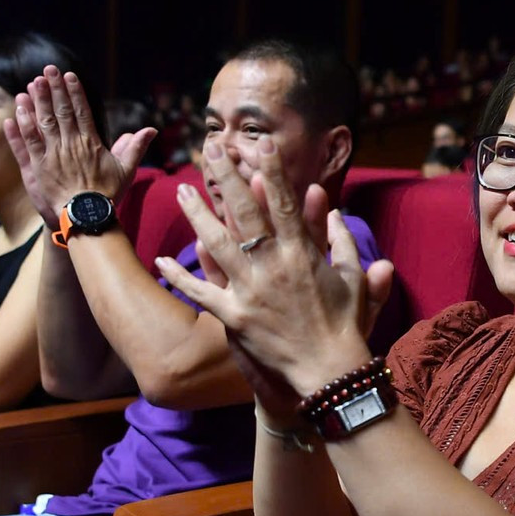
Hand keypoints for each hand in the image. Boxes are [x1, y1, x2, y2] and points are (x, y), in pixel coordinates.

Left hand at [3, 67, 155, 229]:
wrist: (86, 218)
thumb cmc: (106, 196)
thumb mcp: (126, 170)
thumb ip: (135, 147)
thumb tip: (151, 129)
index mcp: (90, 143)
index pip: (81, 111)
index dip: (74, 92)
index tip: (69, 76)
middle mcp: (70, 145)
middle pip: (60, 112)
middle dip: (54, 89)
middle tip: (47, 70)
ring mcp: (52, 156)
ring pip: (41, 123)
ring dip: (36, 103)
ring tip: (32, 85)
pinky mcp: (37, 168)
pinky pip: (27, 144)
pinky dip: (20, 128)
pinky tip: (15, 112)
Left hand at [152, 135, 394, 403]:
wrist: (329, 370)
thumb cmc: (346, 325)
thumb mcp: (354, 279)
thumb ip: (343, 242)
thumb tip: (334, 212)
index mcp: (303, 254)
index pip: (284, 202)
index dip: (272, 171)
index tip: (262, 145)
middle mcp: (273, 266)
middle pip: (244, 213)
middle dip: (226, 177)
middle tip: (210, 149)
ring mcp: (250, 291)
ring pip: (217, 244)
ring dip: (197, 215)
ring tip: (182, 189)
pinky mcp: (235, 317)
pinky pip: (202, 292)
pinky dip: (181, 276)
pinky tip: (160, 260)